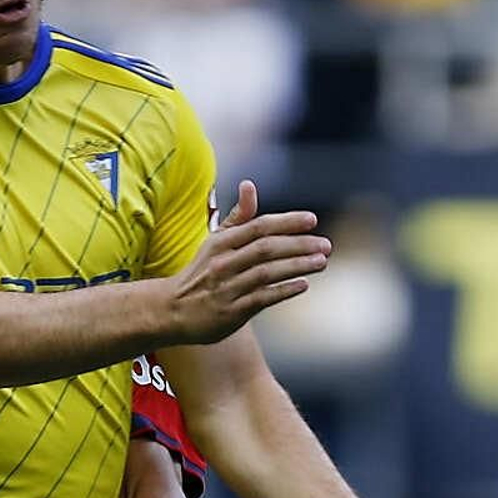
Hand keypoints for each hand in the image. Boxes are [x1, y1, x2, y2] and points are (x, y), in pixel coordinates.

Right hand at [165, 179, 329, 345]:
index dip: (287, 222)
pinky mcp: (230, 312)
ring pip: (267, 273)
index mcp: (221, 242)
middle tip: (326, 244)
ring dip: (297, 266)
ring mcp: (227, 288)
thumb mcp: (215, 242)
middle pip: (267, 248)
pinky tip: (303, 285)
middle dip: (299, 245)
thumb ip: (237, 217)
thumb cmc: (200, 273)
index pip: (259, 226)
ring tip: (321, 262)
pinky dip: (284, 291)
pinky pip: (262, 298)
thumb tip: (249, 185)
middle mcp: (224, 263)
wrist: (171, 311)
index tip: (312, 220)